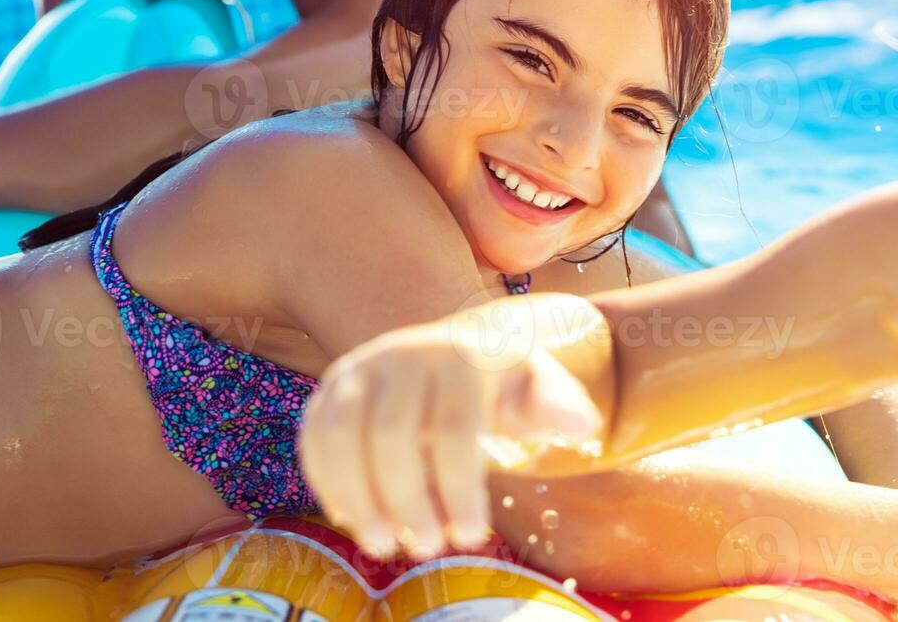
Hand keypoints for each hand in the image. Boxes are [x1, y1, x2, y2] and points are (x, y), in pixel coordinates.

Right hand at [300, 318, 604, 558]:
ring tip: (385, 544)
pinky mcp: (330, 388)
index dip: (460, 489)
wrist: (455, 350)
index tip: (472, 537)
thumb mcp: (535, 390)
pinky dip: (327, 482)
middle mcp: (403, 353)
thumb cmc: (502, 385)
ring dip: (358, 497)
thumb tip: (583, 424)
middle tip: (429, 547)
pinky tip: (354, 519)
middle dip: (409, 500)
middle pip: (393, 435)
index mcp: (460, 354)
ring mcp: (360, 368)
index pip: (455, 428)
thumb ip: (557, 406)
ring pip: (342, 435)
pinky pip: (314, 436)